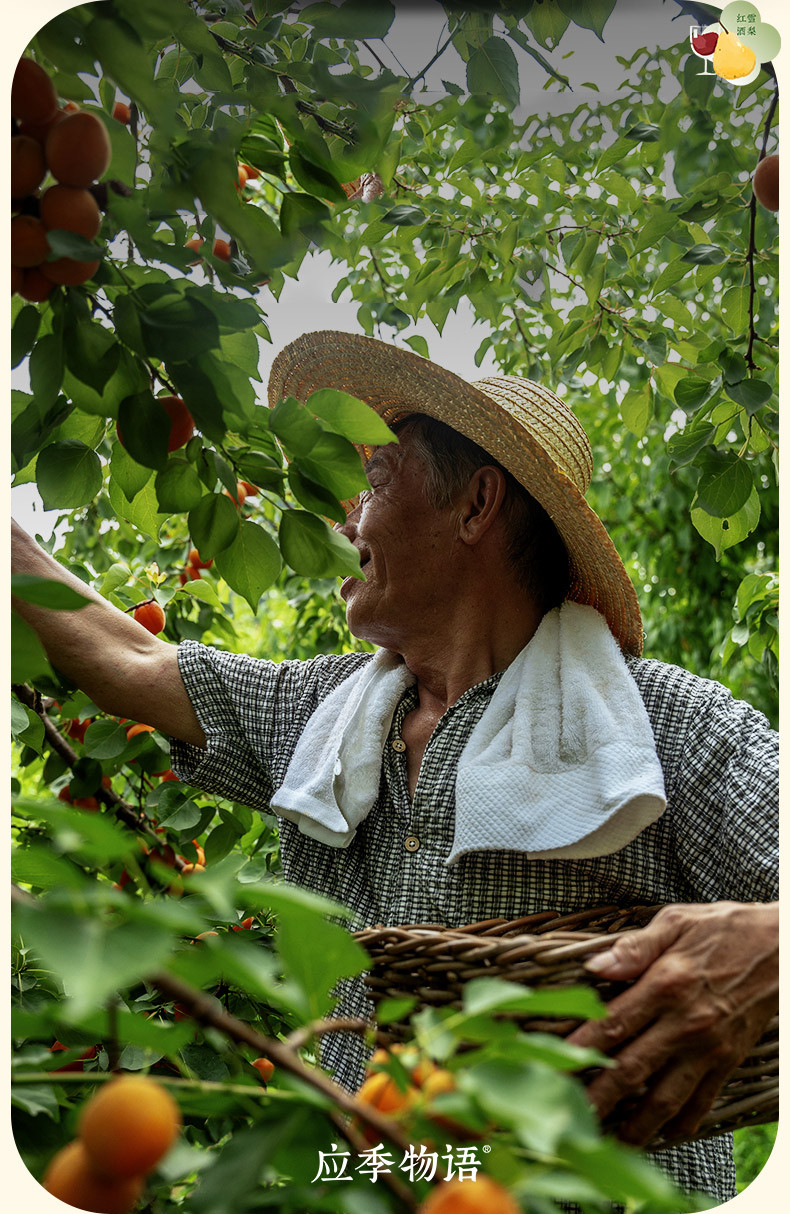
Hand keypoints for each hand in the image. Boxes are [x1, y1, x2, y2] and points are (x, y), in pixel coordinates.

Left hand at [565, 900, 777, 1145]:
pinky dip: (682, 1123)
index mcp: (666, 984)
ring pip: (666, 1097)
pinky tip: (663, 1135)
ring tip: (610, 1142)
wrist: (782, 946)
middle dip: (598, 1098)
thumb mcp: (676, 922)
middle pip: (632, 1069)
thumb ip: (634, 947)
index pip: (613, 1023)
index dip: (581, 1048)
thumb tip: (595, 966)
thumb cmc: (725, 928)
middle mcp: (685, 1022)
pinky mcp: (729, 1059)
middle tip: (570, 1118)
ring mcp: (709, 1047)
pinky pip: (702, 1100)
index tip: (555, 1066)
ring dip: (636, 1124)